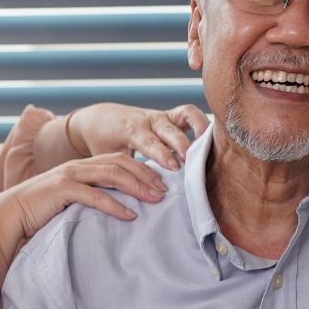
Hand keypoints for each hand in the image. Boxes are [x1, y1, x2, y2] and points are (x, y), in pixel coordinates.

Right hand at [0, 152, 166, 253]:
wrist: (9, 216)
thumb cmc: (40, 213)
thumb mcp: (70, 202)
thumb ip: (91, 199)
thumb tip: (120, 210)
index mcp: (82, 167)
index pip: (119, 161)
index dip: (143, 169)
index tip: (163, 183)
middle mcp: (78, 166)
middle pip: (120, 163)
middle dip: (146, 175)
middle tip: (166, 190)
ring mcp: (69, 175)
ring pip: (111, 175)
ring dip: (137, 186)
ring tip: (155, 199)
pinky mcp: (61, 190)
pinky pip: (95, 196)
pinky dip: (115, 205)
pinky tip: (131, 215)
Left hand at [61, 102, 206, 170]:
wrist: (99, 120)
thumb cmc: (103, 143)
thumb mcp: (108, 157)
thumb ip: (123, 170)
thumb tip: (134, 195)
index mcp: (132, 130)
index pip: (150, 142)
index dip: (163, 154)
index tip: (174, 167)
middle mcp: (149, 120)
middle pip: (170, 129)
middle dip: (181, 144)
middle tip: (189, 161)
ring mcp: (162, 116)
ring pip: (185, 115)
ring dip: (199, 129)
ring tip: (208, 145)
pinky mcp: (171, 116)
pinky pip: (189, 113)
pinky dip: (201, 122)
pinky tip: (209, 137)